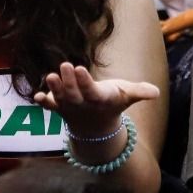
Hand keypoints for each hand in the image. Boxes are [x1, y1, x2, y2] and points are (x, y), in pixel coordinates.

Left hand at [34, 63, 159, 140]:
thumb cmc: (112, 102)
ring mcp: (69, 106)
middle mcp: (82, 104)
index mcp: (99, 99)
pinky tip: (36, 97)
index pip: (91, 91)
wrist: (96, 128)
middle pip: (74, 94)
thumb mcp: (127, 96)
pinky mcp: (58, 106)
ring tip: (50, 76)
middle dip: (68, 81)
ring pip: (60, 98)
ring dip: (54, 88)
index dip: (85, 81)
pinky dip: (43, 102)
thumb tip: (156, 92)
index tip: (79, 68)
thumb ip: (140, 92)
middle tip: (65, 65)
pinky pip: (49, 106)